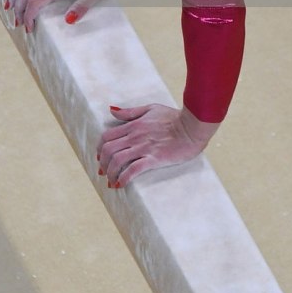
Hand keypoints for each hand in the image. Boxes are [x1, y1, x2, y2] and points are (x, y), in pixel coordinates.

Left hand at [97, 103, 218, 187]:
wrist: (192, 126)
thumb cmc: (174, 117)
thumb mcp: (150, 109)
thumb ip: (130, 112)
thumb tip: (111, 110)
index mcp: (133, 125)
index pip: (107, 136)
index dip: (99, 148)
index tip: (100, 156)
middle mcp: (135, 136)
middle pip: (108, 150)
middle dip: (102, 163)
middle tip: (104, 172)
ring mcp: (144, 148)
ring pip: (117, 160)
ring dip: (110, 173)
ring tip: (111, 181)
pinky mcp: (154, 159)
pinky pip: (133, 169)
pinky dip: (124, 178)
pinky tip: (121, 184)